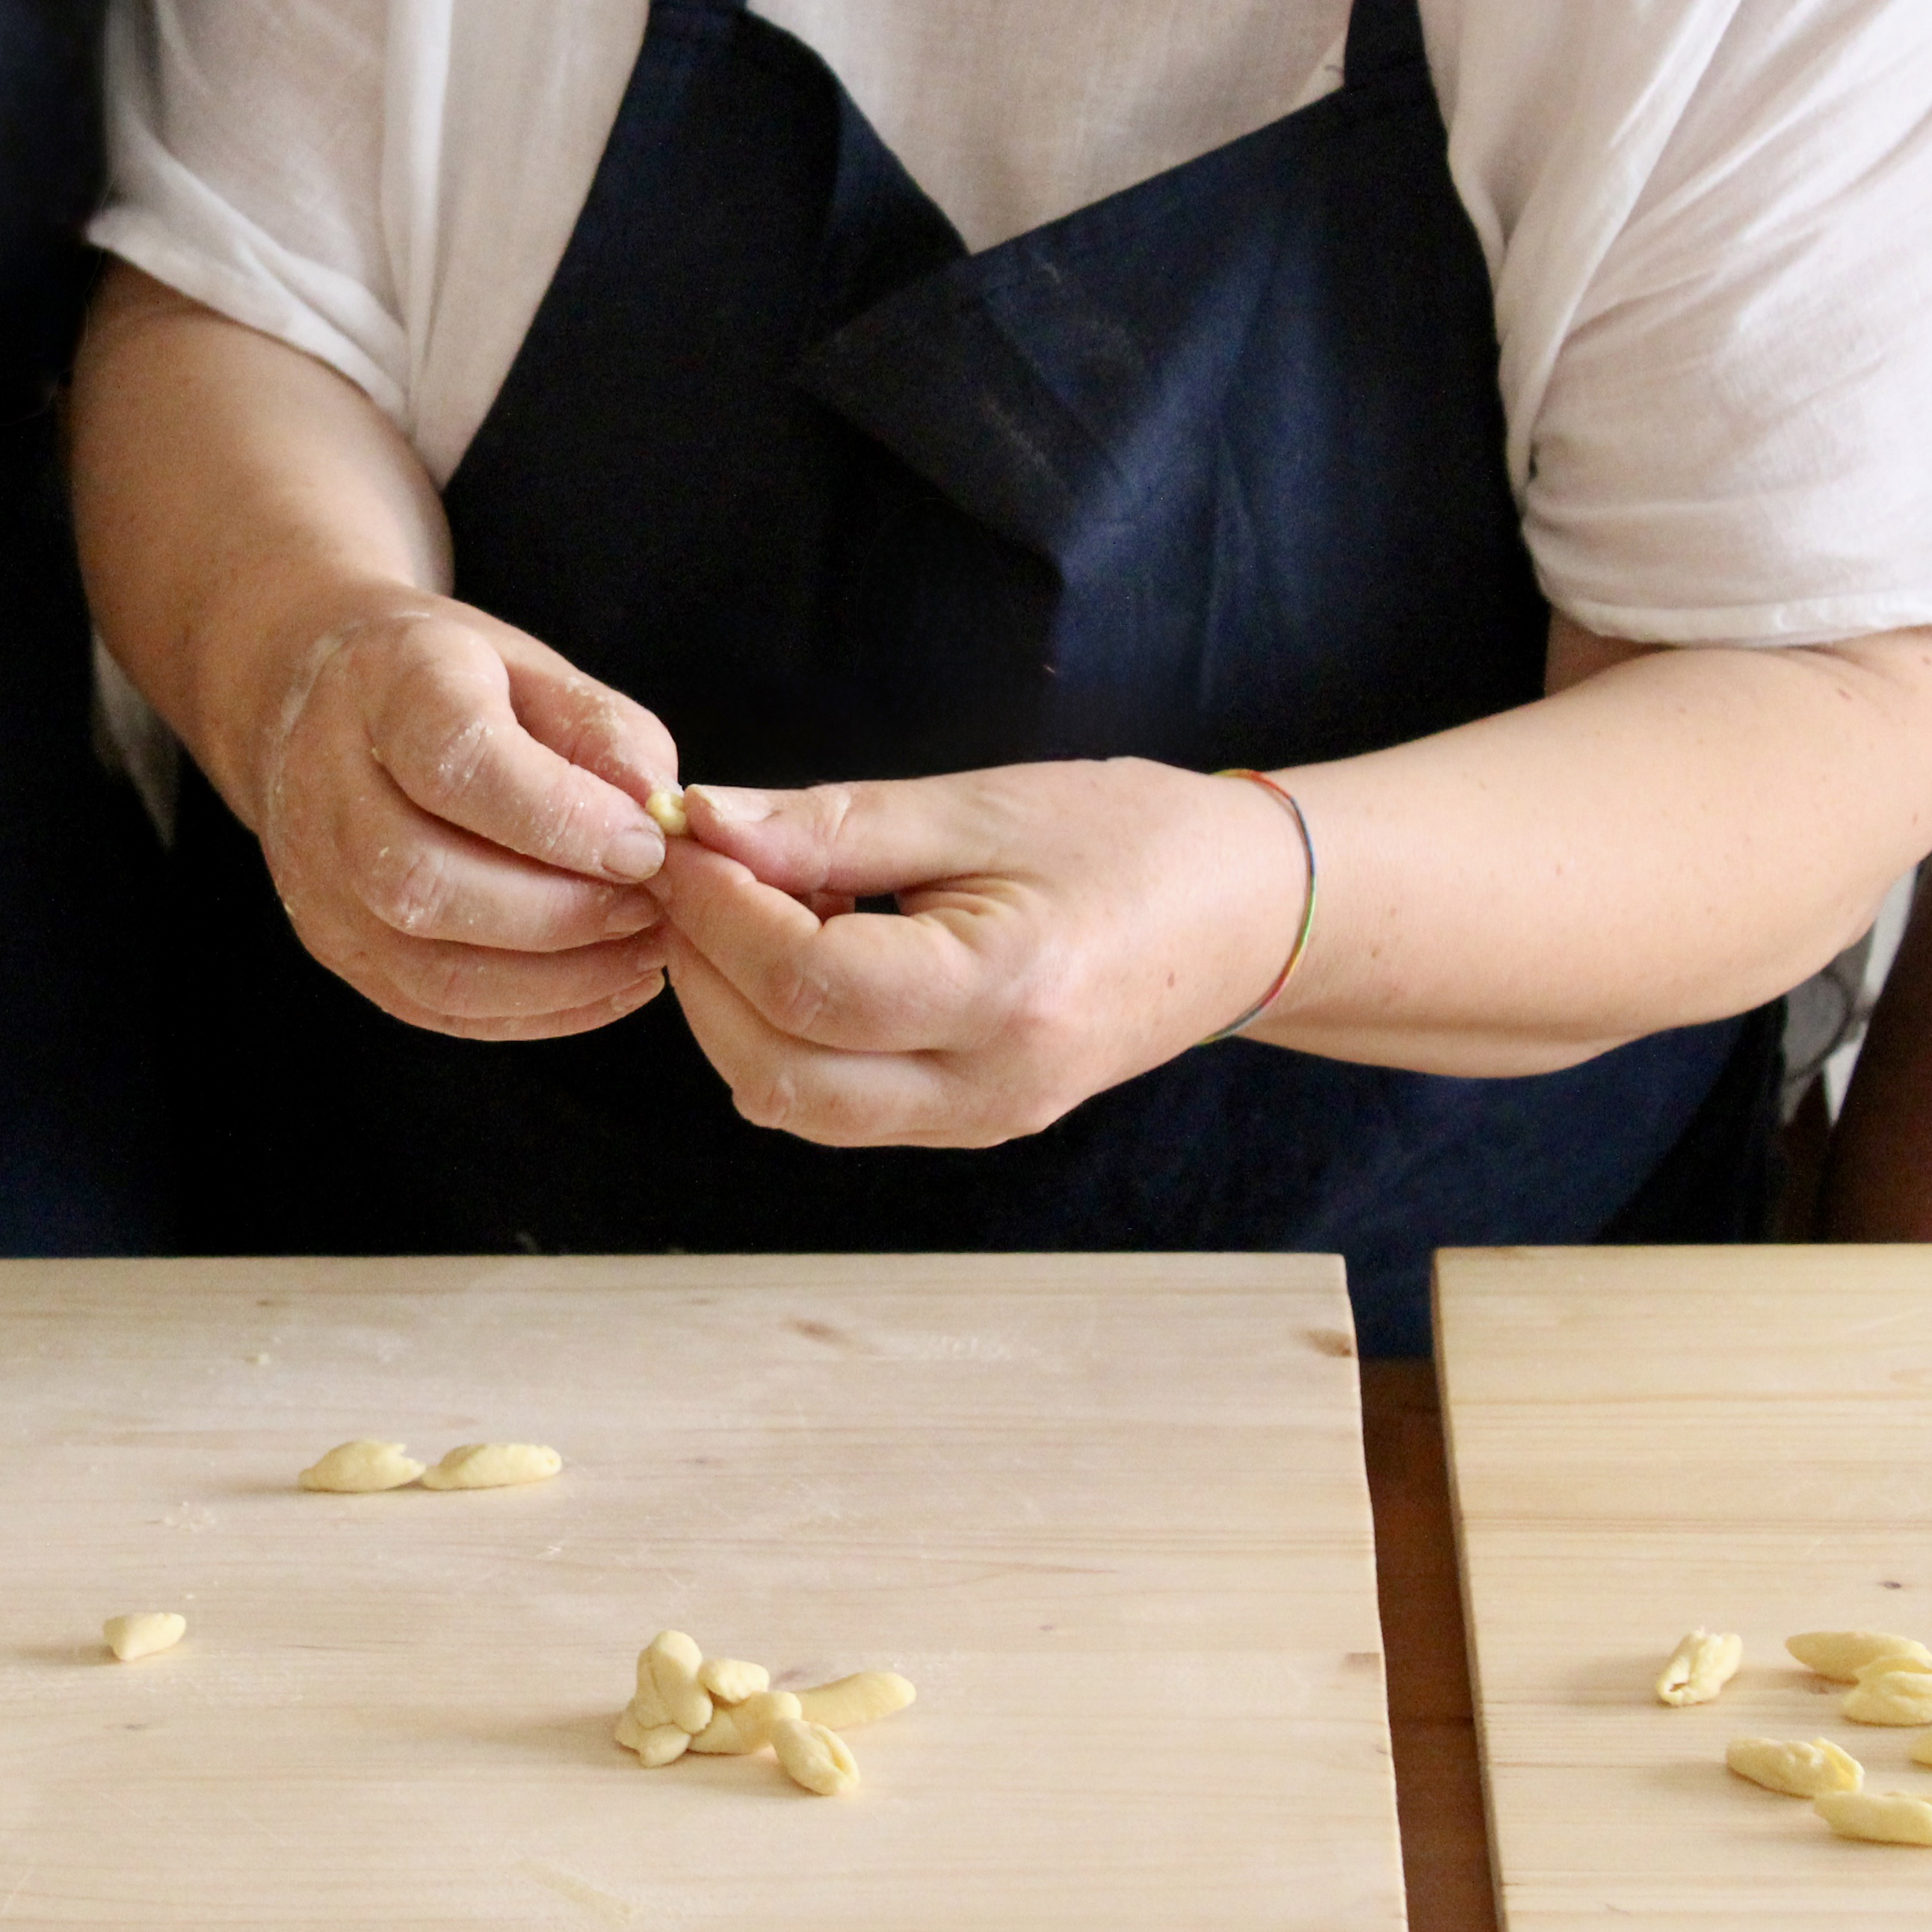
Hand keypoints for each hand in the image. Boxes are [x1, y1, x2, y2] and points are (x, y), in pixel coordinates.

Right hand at [241, 587, 681, 1039]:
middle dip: (561, 913)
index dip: (561, 817)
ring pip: (428, 967)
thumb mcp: (536, 670)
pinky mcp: (333, 943)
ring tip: (641, 951)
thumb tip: (658, 818)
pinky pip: (432, 1007)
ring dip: (557, 977)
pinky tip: (604, 984)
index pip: (456, 764)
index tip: (645, 845)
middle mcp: (329, 784)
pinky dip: (533, 1011)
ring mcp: (318, 876)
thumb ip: (604, 736)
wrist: (322, 702)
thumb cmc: (455, 685)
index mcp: (387, 685)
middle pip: (425, 880)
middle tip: (650, 906)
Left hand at [648, 762, 1307, 1147]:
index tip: (681, 838)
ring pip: (792, 1102)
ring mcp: (977, 1122)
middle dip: (702, 970)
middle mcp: (987, 1086)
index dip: (717, 910)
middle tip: (687, 875)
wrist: (1249, 916)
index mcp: (1004, 994)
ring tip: (745, 907)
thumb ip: (831, 824)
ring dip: (731, 1010)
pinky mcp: (967, 1125)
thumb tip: (701, 822)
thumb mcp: (981, 806)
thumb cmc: (1133, 840)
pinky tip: (798, 952)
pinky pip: (834, 1105)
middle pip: (777, 1071)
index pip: (806, 983)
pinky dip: (782, 1035)